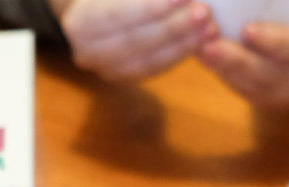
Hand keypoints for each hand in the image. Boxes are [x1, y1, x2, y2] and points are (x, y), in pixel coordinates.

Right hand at [51, 0, 217, 82]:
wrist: (96, 10)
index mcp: (78, 23)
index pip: (117, 14)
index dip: (151, 7)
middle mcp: (86, 52)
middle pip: (135, 41)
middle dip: (173, 27)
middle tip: (204, 13)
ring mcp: (104, 70)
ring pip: (148, 60)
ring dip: (183, 44)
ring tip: (210, 28)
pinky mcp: (124, 77)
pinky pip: (154, 69)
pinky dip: (179, 54)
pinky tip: (200, 41)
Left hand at [197, 10, 288, 107]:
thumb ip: (276, 3)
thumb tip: (239, 1)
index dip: (277, 41)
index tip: (247, 30)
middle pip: (278, 75)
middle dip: (240, 61)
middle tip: (208, 46)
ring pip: (260, 89)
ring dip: (227, 70)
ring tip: (200, 50)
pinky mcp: (278, 101)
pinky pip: (250, 93)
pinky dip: (226, 75)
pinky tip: (206, 59)